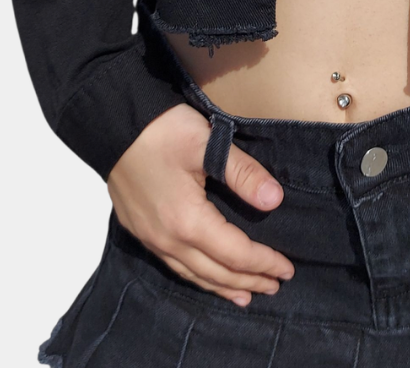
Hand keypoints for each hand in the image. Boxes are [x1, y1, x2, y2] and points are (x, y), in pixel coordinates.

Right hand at [107, 103, 294, 306]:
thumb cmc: (162, 130)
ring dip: (221, 286)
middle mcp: (166, 239)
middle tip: (275, 287)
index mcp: (187, 222)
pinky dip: (195, 276)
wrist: (112, 122)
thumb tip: (274, 200)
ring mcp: (149, 237)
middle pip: (214, 272)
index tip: (288, 269)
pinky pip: (173, 264)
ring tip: (244, 296)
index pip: (235, 254)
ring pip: (191, 274)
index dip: (263, 263)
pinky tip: (202, 274)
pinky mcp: (139, 228)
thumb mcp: (208, 144)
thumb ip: (243, 173)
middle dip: (247, 281)